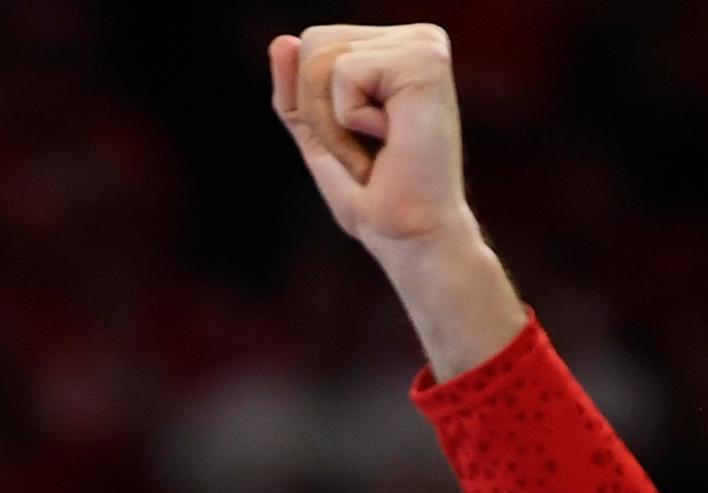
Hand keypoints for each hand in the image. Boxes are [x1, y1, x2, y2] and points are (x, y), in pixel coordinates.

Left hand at [270, 25, 525, 380]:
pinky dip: (349, 121)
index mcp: (403, 48)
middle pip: (314, 43)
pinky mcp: (423, 63)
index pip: (315, 43)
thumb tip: (282, 41)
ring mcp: (425, 46)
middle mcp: (421, 38)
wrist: (413, 237)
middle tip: (367, 150)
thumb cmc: (377, 197)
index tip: (362, 141)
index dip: (316, 103)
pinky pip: (342, 73)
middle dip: (319, 109)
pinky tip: (391, 141)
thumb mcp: (321, 135)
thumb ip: (297, 89)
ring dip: (333, 121)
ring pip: (322, 57)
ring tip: (378, 149)